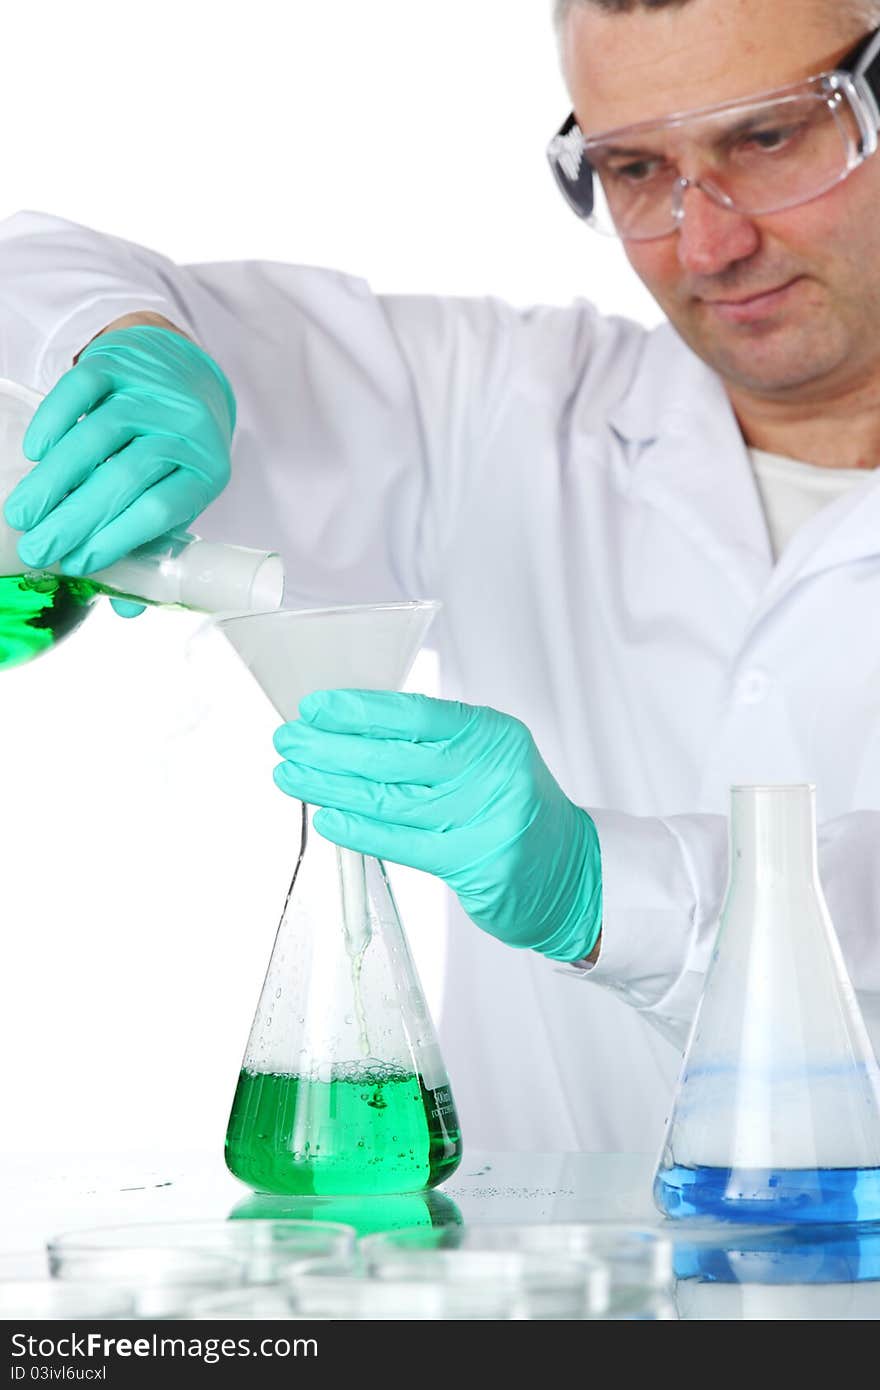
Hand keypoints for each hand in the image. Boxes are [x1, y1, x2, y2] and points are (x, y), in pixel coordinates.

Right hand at [3, 326, 235, 615]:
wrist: (181, 371)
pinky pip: (80, 389)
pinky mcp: (118, 362)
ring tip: (23, 515)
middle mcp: (185, 429)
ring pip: (97, 436)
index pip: (160, 510)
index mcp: (205, 472)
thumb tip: (123, 611)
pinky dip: (54, 422)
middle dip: (75, 519)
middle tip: (37, 549)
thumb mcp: (176, 495)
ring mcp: (151, 392)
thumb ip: (150, 545)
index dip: (117, 539)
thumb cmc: (174, 450)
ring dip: (55, 480)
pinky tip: (35, 454)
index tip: (77, 565)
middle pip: (124, 477)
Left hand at [273, 690, 601, 962]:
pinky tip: (325, 817)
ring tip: (290, 774)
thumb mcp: (485, 758)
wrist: (565, 870)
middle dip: (330, 747)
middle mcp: (490, 771)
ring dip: (329, 786)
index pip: (414, 714)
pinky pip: (399, 843)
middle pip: (393, 756)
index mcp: (491, 734)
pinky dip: (356, 830)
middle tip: (288, 739)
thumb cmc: (510, 806)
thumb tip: (350, 729)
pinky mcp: (471, 864)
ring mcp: (482, 818)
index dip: (359, 710)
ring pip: (387, 798)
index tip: (316, 707)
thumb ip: (432, 745)